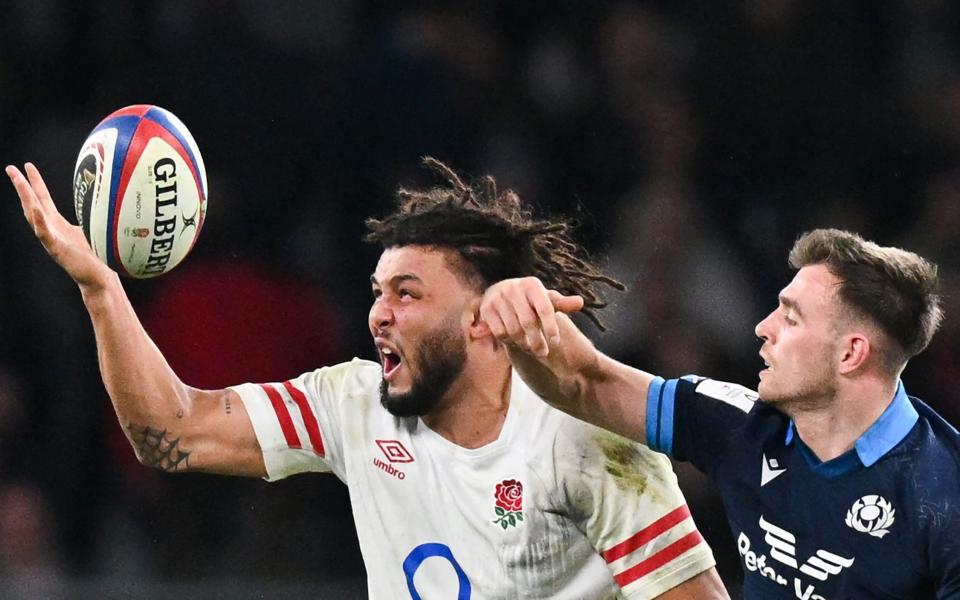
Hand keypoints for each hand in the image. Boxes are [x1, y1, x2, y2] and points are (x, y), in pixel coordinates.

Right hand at [6, 163, 113, 288]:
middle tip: (11, 168)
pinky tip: (35, 211)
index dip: (35, 182)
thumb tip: (101, 200)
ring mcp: (52, 240)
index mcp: (57, 224)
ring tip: (20, 182)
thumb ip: (88, 216)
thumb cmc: (96, 256)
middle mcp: (51, 230)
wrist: (99, 279)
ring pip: (34, 217)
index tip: (27, 166)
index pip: (43, 199)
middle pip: (32, 204)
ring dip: (26, 199)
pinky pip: (46, 235)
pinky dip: (39, 223)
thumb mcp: (91, 229)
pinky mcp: (58, 251)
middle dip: (22, 186)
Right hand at [480, 277, 583, 357]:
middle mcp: (514, 288)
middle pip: (529, 323)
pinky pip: (500, 332)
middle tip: (544, 353)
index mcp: (533, 285)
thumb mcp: (547, 300)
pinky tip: (515, 341)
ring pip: (514, 330)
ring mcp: (498, 297)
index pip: (545, 309)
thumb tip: (580, 302)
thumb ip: (562, 303)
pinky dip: (508, 341)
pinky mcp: (486, 308)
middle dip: (537, 341)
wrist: (502, 292)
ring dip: (524, 343)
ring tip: (530, 348)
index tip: (555, 343)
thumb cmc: (531, 299)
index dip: (551, 328)